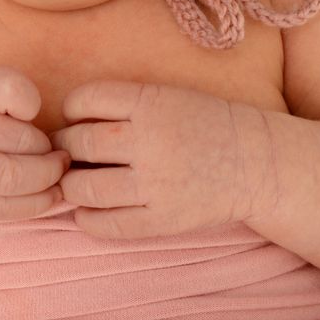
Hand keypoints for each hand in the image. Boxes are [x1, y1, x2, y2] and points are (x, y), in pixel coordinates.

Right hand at [0, 66, 69, 219]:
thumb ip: (6, 93)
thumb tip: (47, 126)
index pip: (13, 90)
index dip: (32, 102)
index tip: (33, 111)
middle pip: (21, 145)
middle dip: (51, 154)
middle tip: (62, 154)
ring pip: (12, 180)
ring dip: (48, 181)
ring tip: (57, 176)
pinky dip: (32, 206)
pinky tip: (47, 198)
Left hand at [49, 80, 266, 239]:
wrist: (254, 161)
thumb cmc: (202, 122)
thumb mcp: (165, 95)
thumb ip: (121, 104)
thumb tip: (66, 124)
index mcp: (150, 102)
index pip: (84, 100)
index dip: (72, 109)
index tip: (76, 118)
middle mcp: (150, 141)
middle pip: (79, 143)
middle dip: (64, 147)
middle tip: (68, 151)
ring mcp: (156, 184)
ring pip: (84, 187)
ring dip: (70, 185)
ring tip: (75, 181)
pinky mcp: (163, 220)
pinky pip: (107, 224)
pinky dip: (87, 218)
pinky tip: (87, 210)